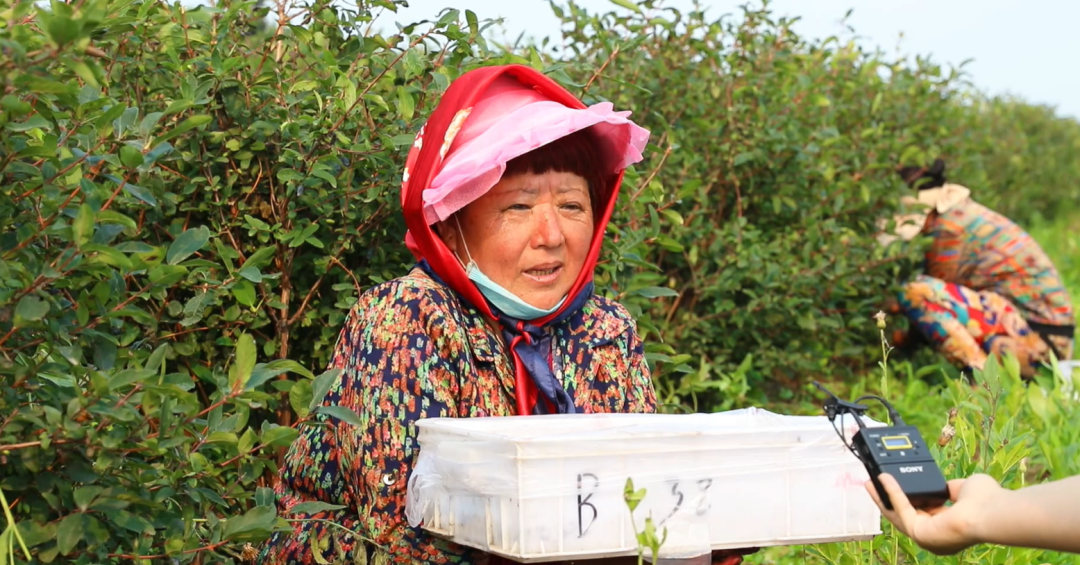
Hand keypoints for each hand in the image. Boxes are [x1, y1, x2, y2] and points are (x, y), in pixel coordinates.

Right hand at [865, 473, 1003, 554]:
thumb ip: (949, 489)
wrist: (990, 511)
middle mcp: (937, 537)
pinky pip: (902, 510)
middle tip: (875, 484)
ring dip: (885, 496)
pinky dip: (892, 493)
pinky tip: (884, 479)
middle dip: (888, 499)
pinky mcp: (920, 534)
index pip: (923, 513)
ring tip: (872, 481)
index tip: (898, 484)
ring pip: (899, 515)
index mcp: (948, 528)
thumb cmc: (986, 501)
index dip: (908, 498)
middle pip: (905, 516)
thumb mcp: (963, 489)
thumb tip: (942, 486)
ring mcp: (927, 538)